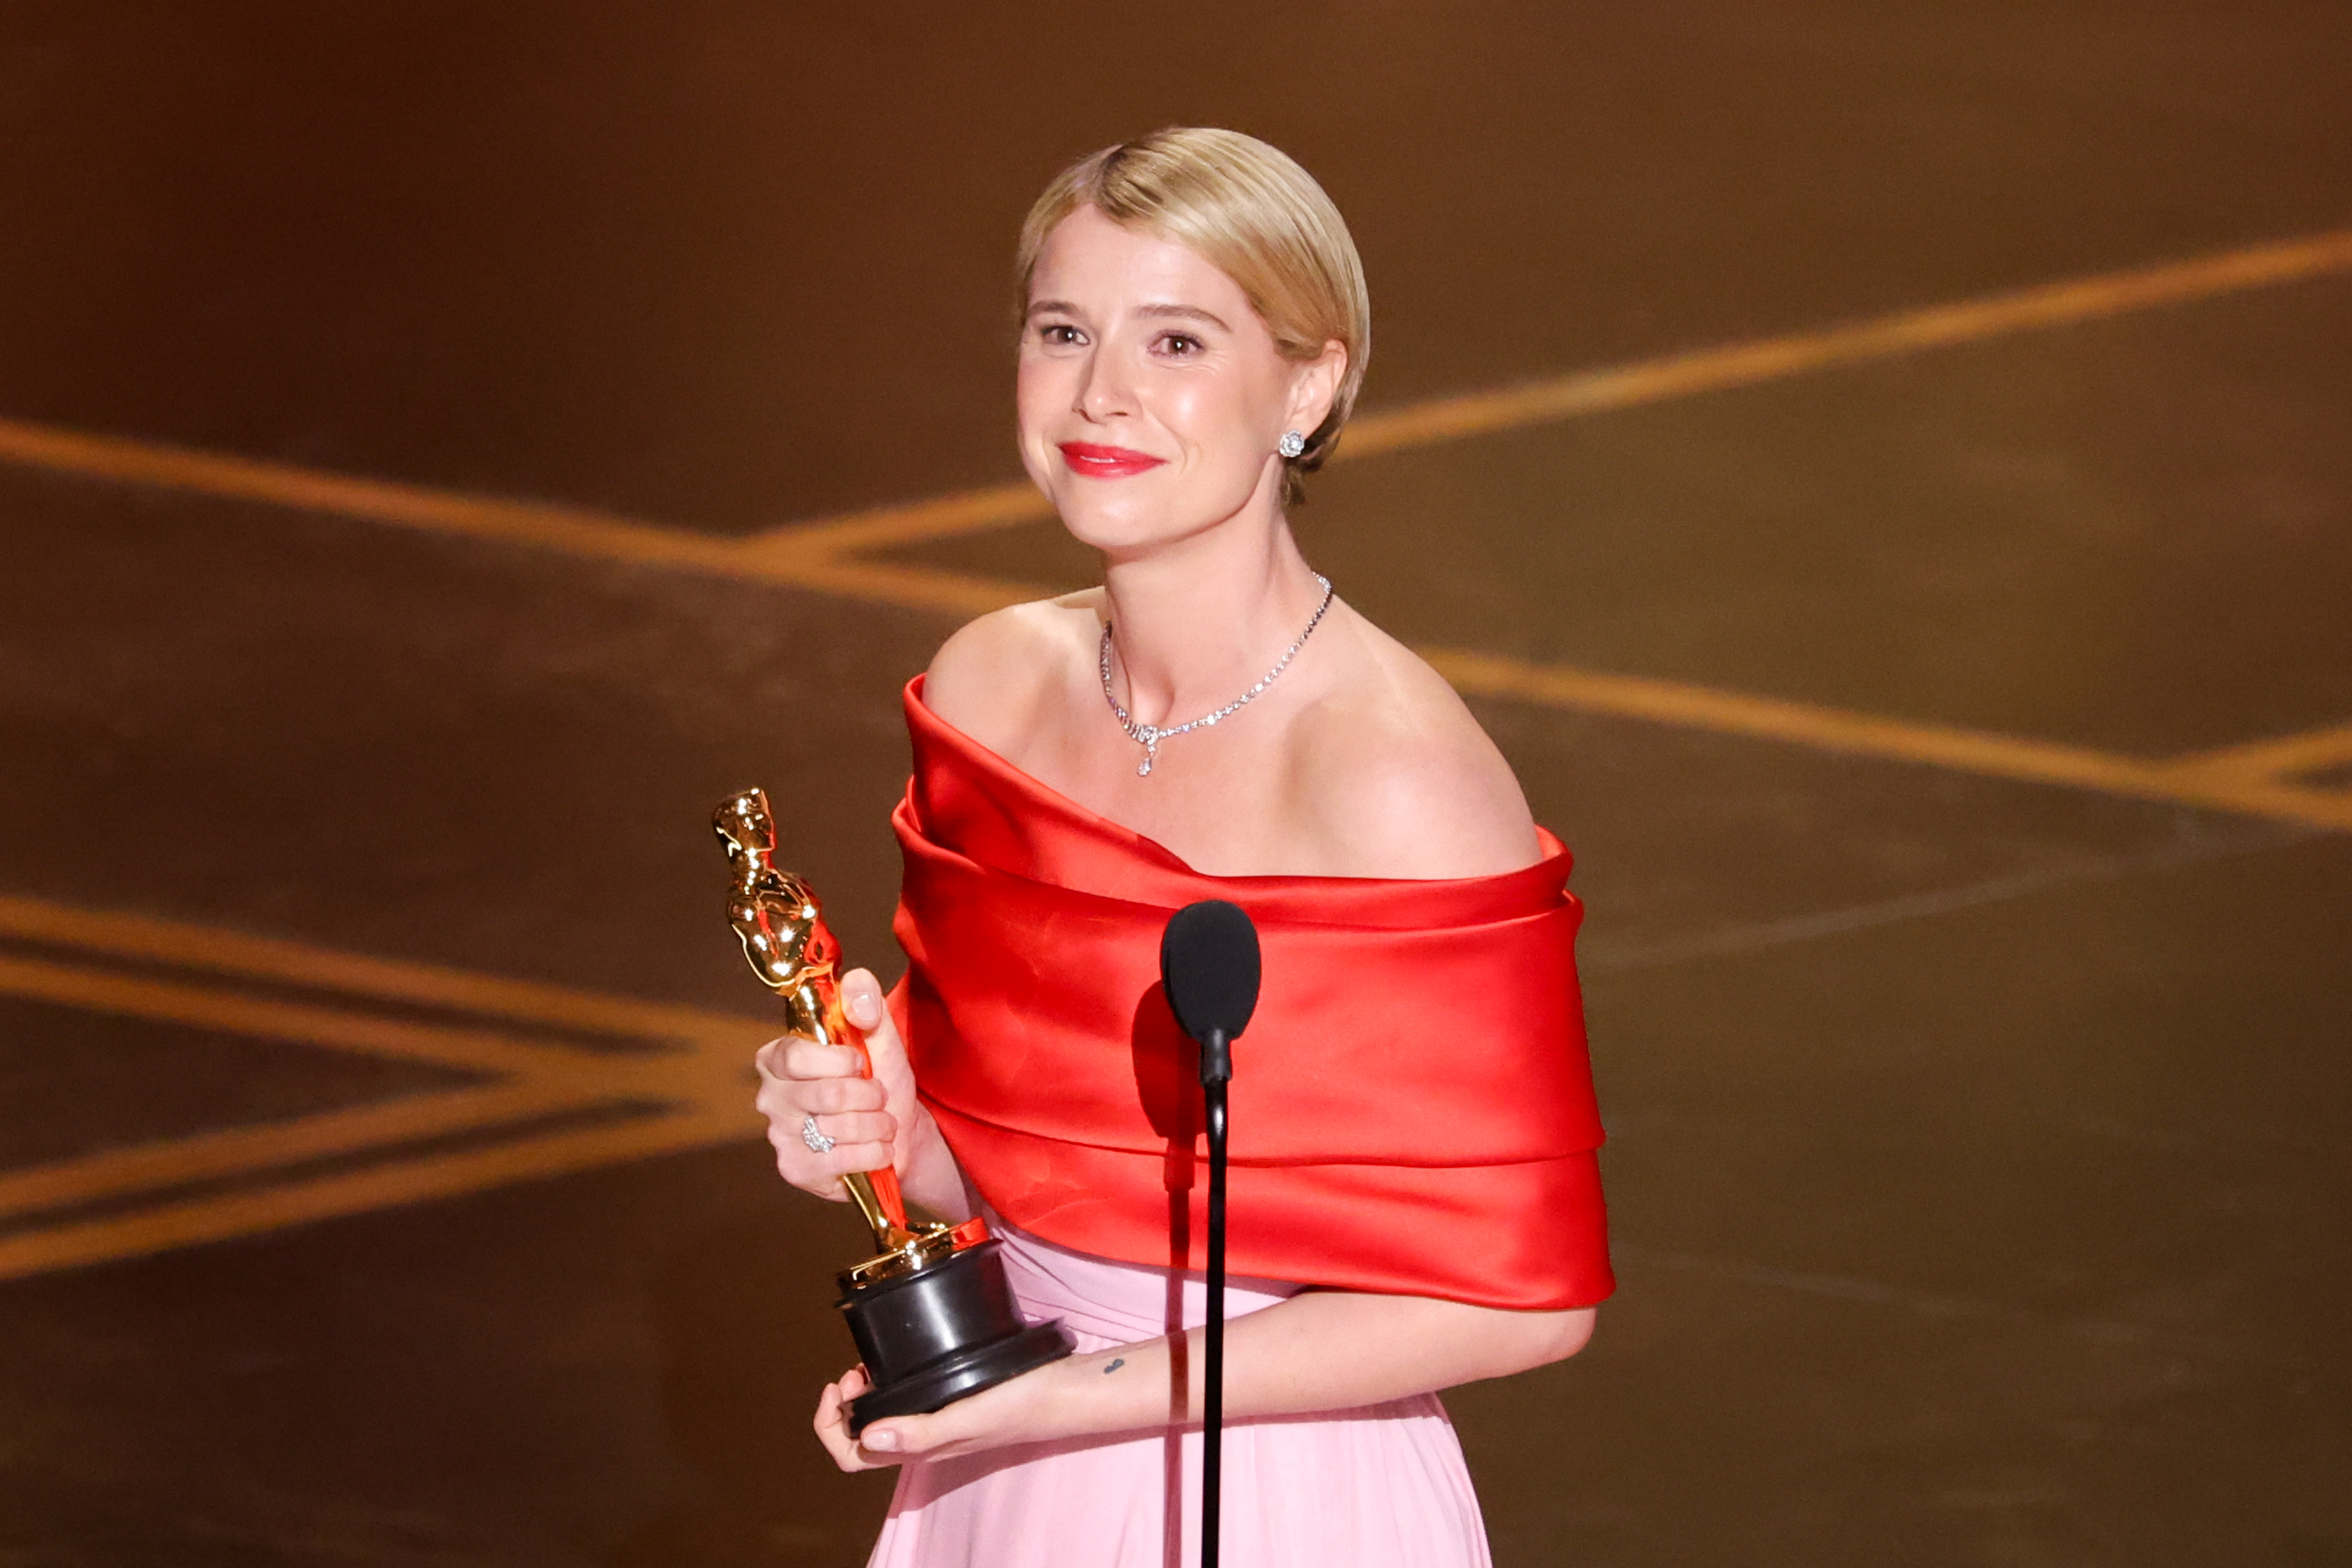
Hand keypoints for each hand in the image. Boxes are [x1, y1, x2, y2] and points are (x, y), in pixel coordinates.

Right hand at [753, 967, 924, 1201]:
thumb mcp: (880, 1037)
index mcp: (777, 1059)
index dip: (839, 1061)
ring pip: (841, 1127)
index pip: (795, 1055)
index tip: (860, 1063)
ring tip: (881, 1123)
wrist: (899, 1135)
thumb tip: (858, 991)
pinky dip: (875, 1152)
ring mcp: (780, 1138)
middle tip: (879, 1097)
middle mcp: (770, 1098)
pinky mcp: (797, 1170)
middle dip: (870, 1095)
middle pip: (827, 1094)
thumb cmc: (880, 1081)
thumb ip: (866, 1003)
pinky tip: (877, 1149)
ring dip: (878, 1125)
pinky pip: (845, 1159)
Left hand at [813, 1357, 1064, 1472]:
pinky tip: (900, 1361)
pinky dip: (889, 1383)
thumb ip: (920, 1431)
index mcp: (918, 1449)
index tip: (839, 1386)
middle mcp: (922, 1439)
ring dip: (864, 1393)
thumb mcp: (968, 1417)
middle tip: (855, 1370)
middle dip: (843, 1403)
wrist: (1061, 1390)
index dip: (830, 1423)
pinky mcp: (950, 1402)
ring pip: (881, 1417)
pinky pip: (905, 1402)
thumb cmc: (1021, 1405)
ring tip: (870, 1365)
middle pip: (859, 1436)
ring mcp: (935, 1421)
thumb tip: (869, 1436)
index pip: (851, 1456)